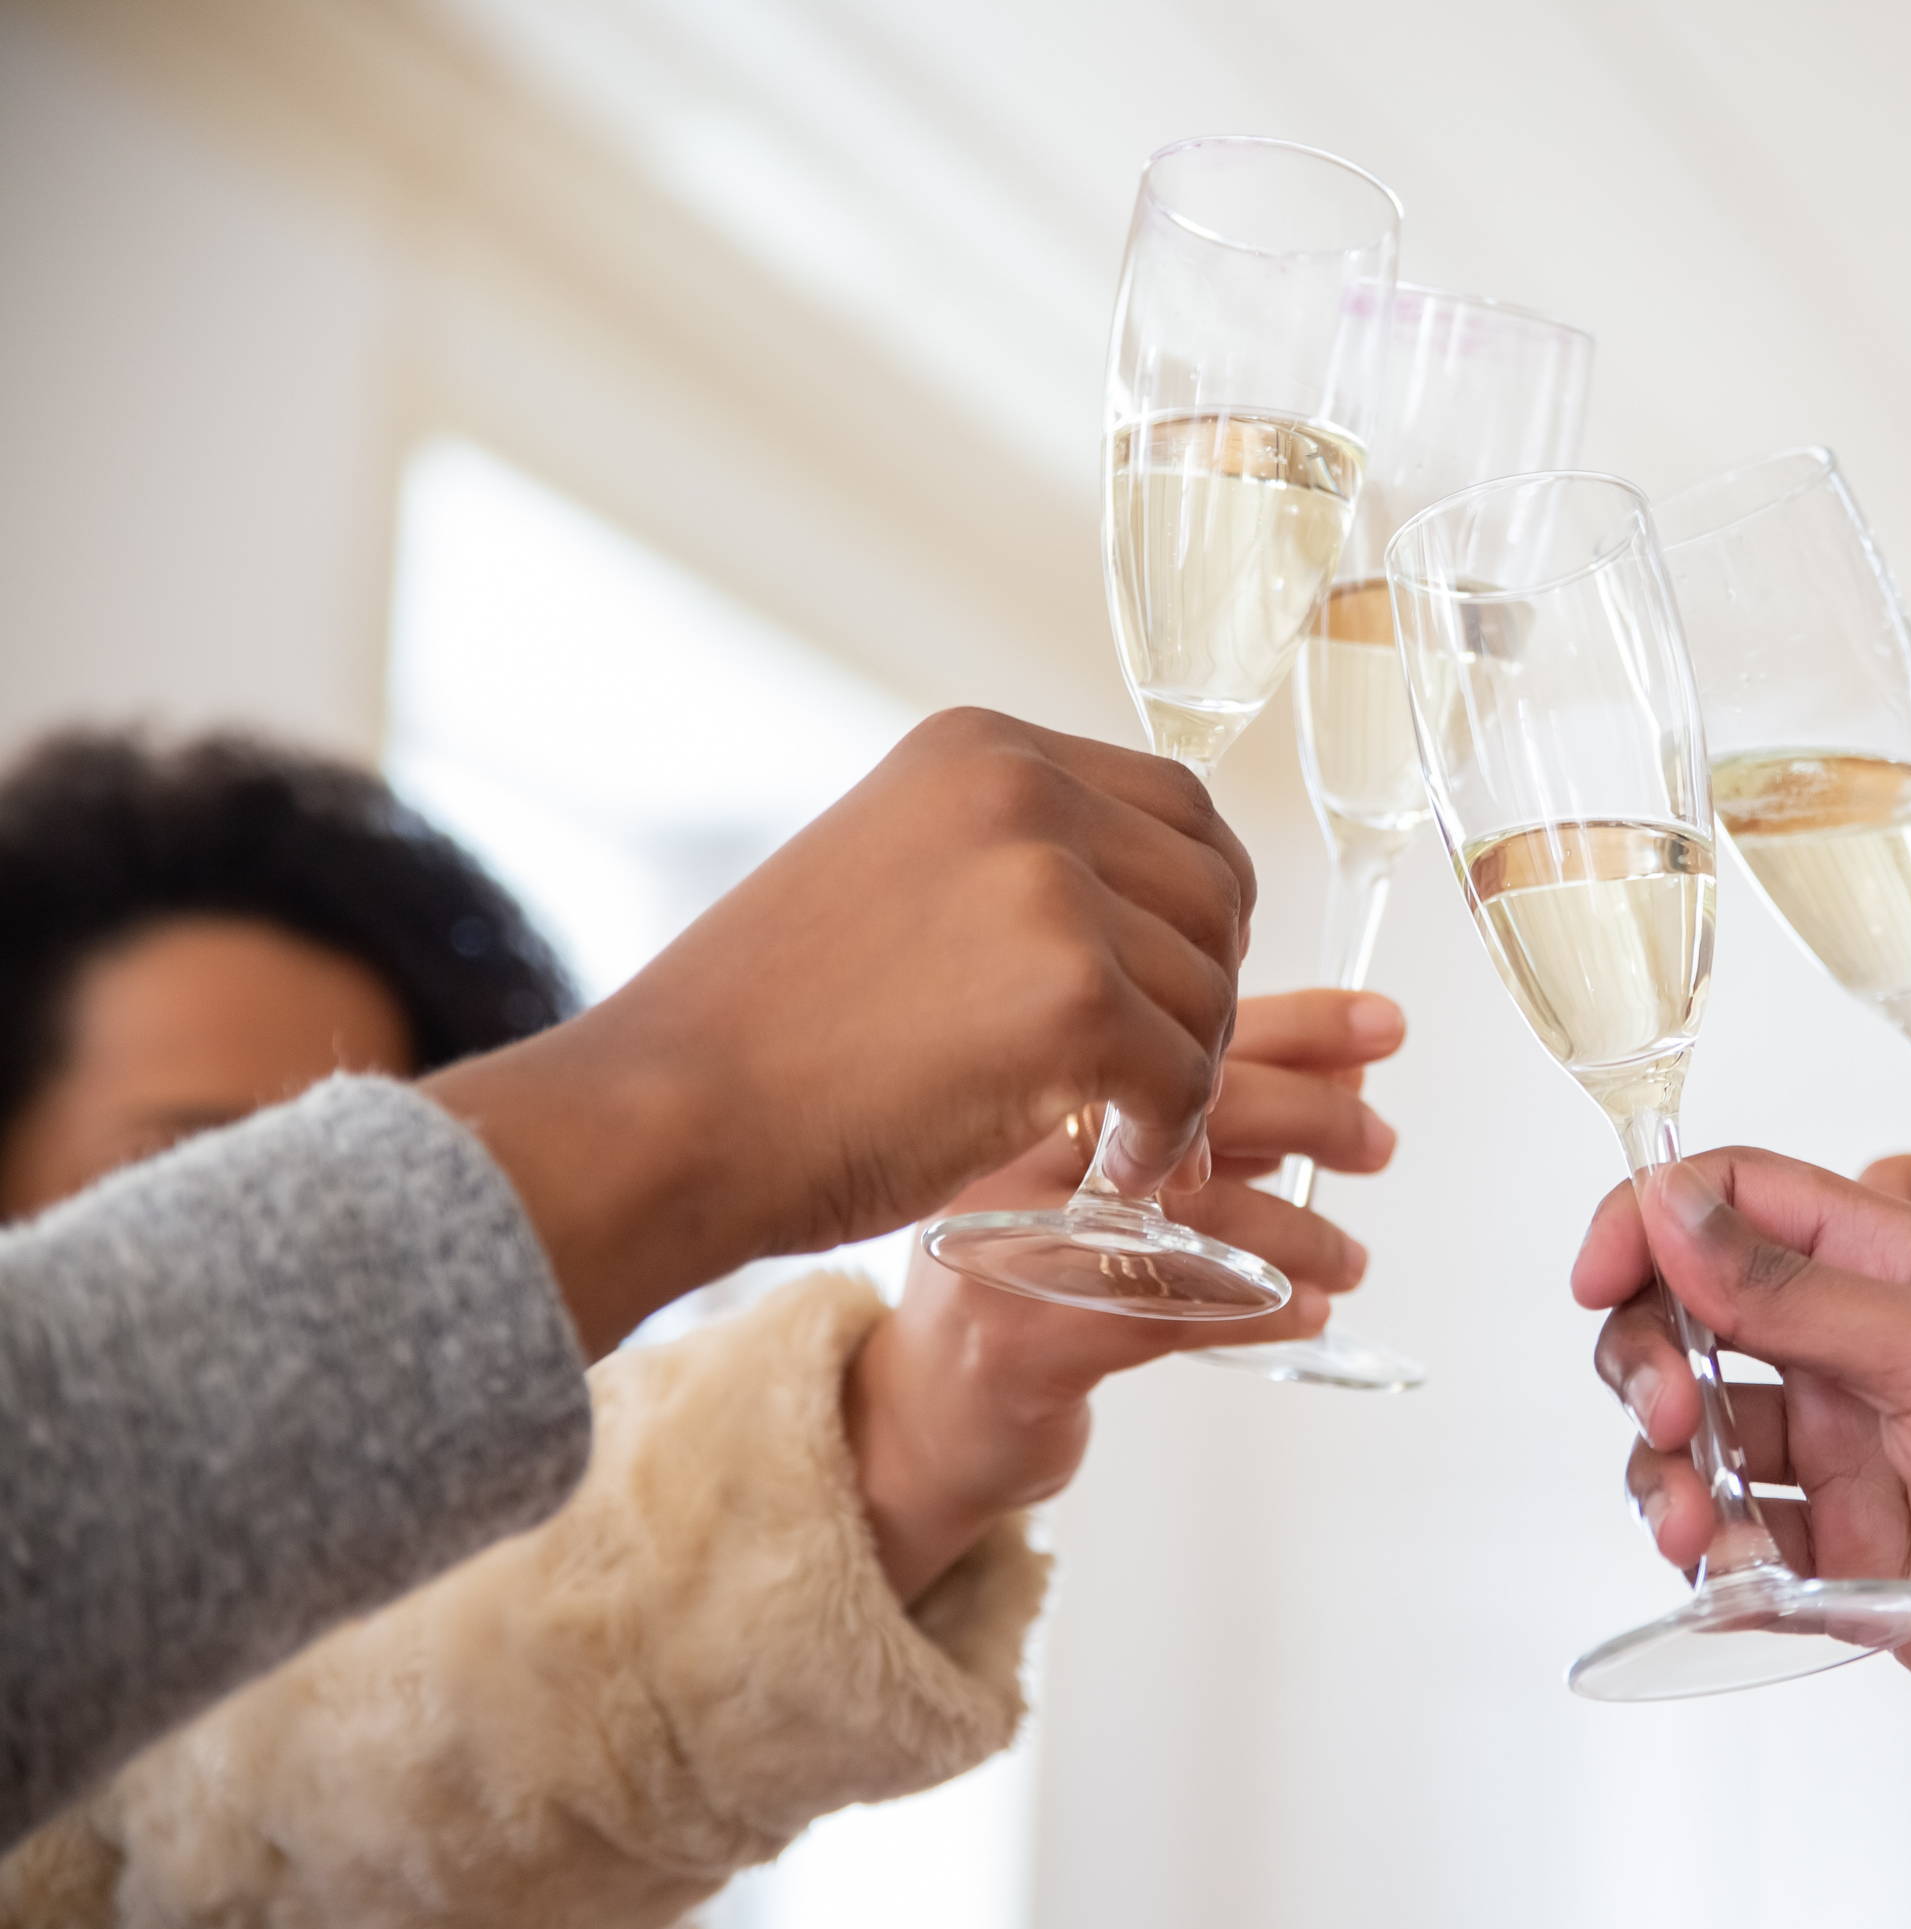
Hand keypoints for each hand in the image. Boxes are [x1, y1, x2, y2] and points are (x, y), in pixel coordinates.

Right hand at [428, 709, 1254, 1349]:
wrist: (666, 1118)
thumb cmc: (762, 1032)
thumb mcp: (888, 873)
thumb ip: (1003, 861)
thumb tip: (1135, 904)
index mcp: (981, 749)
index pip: (1177, 802)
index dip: (1201, 899)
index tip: (1174, 975)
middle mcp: (1024, 792)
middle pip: (1213, 890)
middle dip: (1204, 991)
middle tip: (1159, 1071)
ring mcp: (1051, 893)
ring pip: (1210, 989)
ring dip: (1185, 1072)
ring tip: (1120, 1129)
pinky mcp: (1073, 1003)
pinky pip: (1188, 1077)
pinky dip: (1168, 1135)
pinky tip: (1112, 1167)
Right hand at [847, 989, 1402, 1595]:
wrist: (926, 1410)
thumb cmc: (1034, 1274)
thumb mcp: (1117, 1173)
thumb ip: (1217, 1118)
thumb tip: (1350, 1066)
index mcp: (1032, 1088)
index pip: (1179, 1029)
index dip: (1292, 1024)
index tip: (1382, 1024)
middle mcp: (1010, 1150)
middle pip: (1188, 1107)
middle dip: (1308, 1117)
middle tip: (1378, 1142)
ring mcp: (1013, 1247)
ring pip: (1191, 1216)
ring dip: (1297, 1233)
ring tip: (1351, 1256)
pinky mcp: (1028, 1341)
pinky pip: (1171, 1313)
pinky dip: (1259, 1309)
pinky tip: (1310, 1311)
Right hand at [1580, 1148, 1910, 1822]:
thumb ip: (1796, 1289)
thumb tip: (1673, 1207)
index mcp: (1908, 1269)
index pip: (1744, 1199)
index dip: (1656, 1220)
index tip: (1599, 1276)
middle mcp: (1873, 1356)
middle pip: (1699, 1317)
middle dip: (1649, 1359)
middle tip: (1665, 1417)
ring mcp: (1861, 1460)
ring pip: (1703, 1437)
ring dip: (1667, 1472)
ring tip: (1700, 1525)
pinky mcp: (1856, 1564)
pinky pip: (1739, 1546)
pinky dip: (1715, 1561)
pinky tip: (1745, 1582)